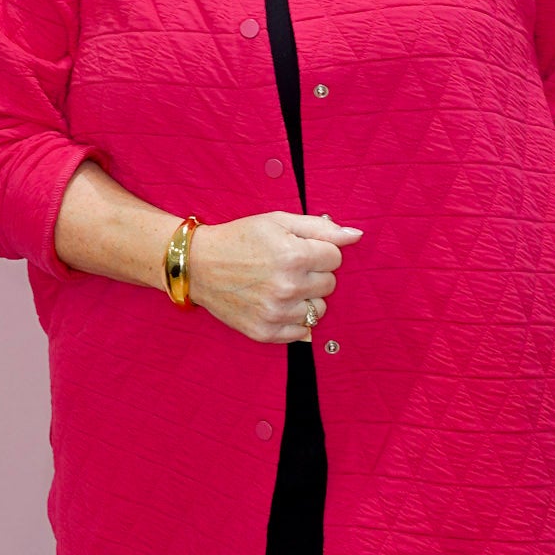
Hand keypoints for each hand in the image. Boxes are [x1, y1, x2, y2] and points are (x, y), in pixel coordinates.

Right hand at [184, 212, 362, 342]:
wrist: (198, 265)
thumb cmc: (240, 239)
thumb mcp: (278, 221)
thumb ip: (321, 227)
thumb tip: (356, 235)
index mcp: (293, 256)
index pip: (336, 258)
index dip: (320, 251)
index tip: (300, 250)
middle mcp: (287, 287)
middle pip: (330, 284)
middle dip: (314, 274)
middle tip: (288, 266)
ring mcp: (276, 313)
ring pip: (319, 310)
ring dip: (307, 298)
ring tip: (282, 286)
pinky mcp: (266, 333)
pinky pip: (303, 332)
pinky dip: (295, 320)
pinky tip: (277, 304)